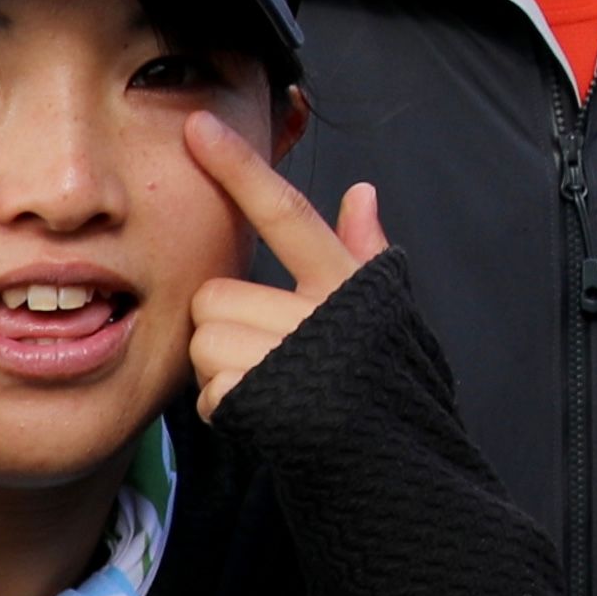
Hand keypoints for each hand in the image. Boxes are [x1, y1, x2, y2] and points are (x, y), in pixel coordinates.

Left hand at [178, 111, 388, 412]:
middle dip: (228, 328)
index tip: (198, 125)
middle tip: (270, 356)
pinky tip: (265, 417)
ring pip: (204, 340)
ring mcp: (292, 356)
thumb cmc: (385, 388)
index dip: (240, 167)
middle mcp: (320, 313)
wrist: (397, 470)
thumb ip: (364, 253)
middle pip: (217, 295)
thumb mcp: (385, 314)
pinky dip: (227, 408)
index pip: (286, 210)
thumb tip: (363, 193)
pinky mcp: (264, 401)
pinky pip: (209, 390)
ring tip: (270, 387)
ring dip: (223, 370)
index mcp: (345, 283)